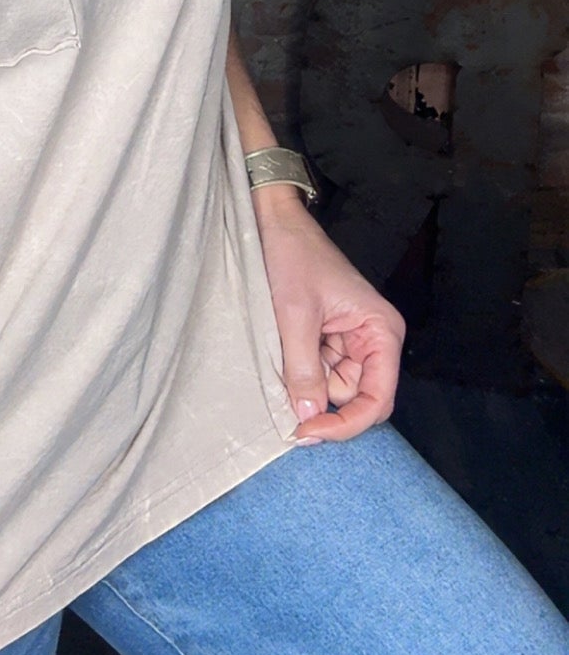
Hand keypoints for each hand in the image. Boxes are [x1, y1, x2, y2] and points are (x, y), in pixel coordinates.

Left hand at [254, 188, 404, 442]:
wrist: (273, 223)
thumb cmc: (292, 258)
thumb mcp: (295, 316)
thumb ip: (304, 370)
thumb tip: (308, 418)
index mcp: (380, 331)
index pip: (378, 399)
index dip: (347, 424)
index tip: (308, 432)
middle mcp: (373, 340)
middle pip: (359, 399)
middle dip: (326, 408)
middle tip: (289, 419)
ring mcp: (351, 341)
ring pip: (334, 390)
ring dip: (308, 389)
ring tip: (282, 363)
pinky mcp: (328, 338)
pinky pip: (319, 373)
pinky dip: (300, 376)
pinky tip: (282, 360)